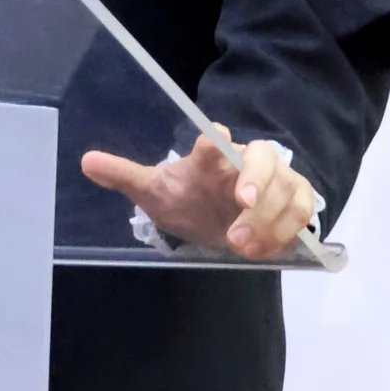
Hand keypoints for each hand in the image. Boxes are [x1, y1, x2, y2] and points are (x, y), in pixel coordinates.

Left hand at [79, 128, 317, 257]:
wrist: (217, 216)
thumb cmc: (188, 196)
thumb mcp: (155, 190)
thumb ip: (125, 175)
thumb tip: (86, 161)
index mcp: (212, 157)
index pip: (217, 140)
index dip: (217, 140)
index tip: (214, 140)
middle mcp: (246, 164)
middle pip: (265, 156)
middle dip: (257, 177)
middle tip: (241, 200)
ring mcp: (275, 183)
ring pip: (288, 187)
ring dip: (269, 216)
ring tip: (241, 243)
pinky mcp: (293, 203)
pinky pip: (303, 212)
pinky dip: (287, 230)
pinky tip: (263, 250)